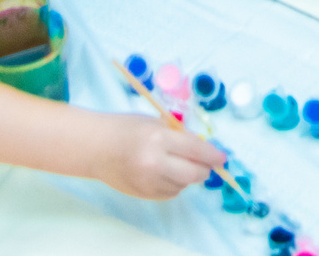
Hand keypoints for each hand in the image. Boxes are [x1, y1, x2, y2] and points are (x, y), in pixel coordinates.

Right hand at [94, 110, 222, 199]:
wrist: (95, 147)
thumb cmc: (126, 129)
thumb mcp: (156, 123)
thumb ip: (180, 135)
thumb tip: (205, 149)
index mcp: (158, 138)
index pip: (196, 150)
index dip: (213, 155)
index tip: (222, 158)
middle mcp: (154, 162)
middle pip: (193, 174)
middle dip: (204, 169)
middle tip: (206, 164)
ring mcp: (147, 181)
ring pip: (183, 185)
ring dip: (188, 176)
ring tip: (179, 163)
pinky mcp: (142, 194)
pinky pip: (170, 193)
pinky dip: (175, 184)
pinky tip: (166, 173)